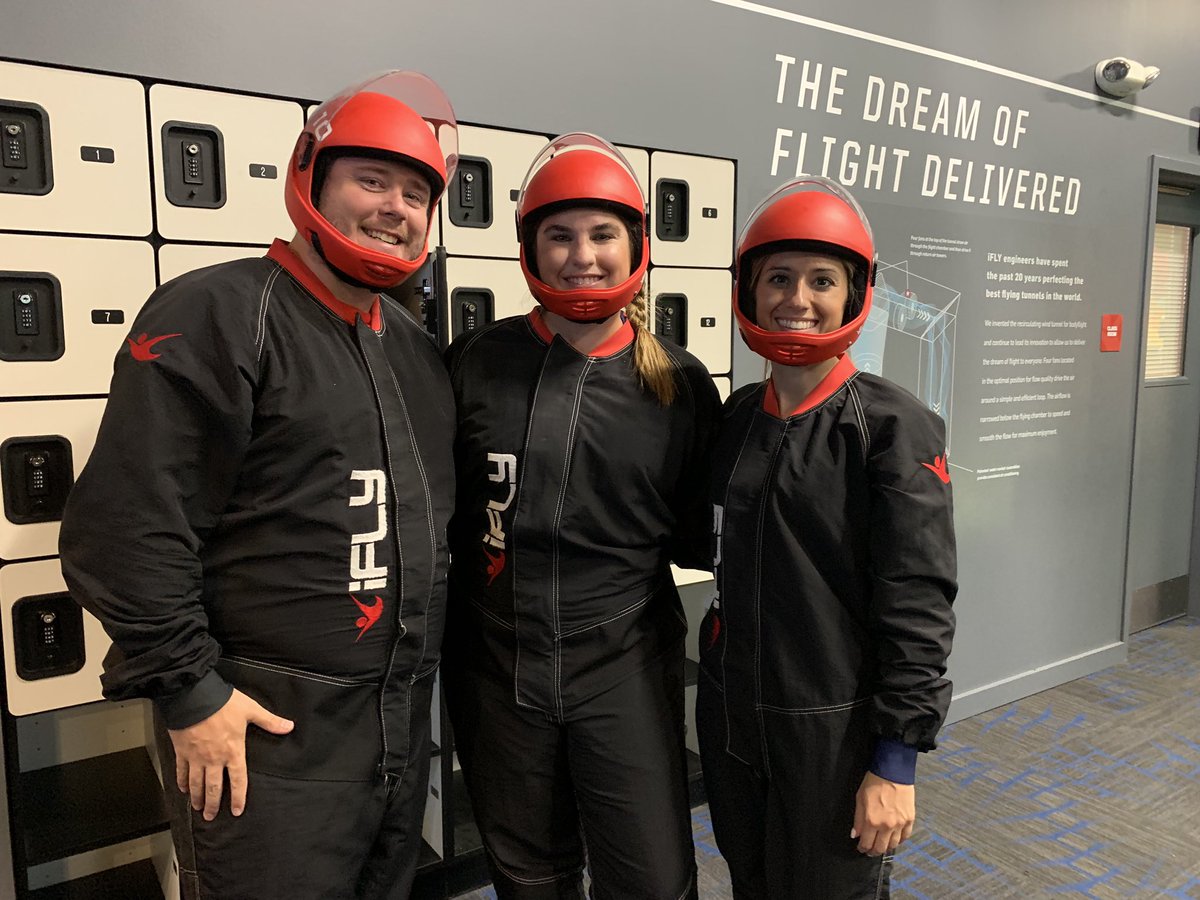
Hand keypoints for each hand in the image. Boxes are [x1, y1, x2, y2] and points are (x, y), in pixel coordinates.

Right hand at [168, 688, 293, 820]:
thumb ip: (269, 721)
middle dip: (213, 804)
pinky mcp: (181, 751)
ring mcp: (196, 757)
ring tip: (198, 808)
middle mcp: (214, 759)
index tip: (237, 811)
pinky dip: (181, 781)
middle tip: (211, 816)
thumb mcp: (251, 710)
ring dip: (197, 797)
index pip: (238, 780)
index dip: (239, 797)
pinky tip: (182, 789)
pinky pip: (181, 771)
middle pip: (214, 787)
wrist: (194, 696)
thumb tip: (289, 727)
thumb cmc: (224, 703)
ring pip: (196, 783)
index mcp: (233, 751)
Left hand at [850, 771, 914, 855]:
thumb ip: (858, 820)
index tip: (861, 848)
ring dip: (886, 847)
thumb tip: (856, 834)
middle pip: (881, 848)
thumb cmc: (874, 782)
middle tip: (870, 850)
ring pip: (893, 845)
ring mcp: (900, 824)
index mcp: (872, 821)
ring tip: (882, 844)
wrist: (892, 772)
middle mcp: (887, 825)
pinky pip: (905, 836)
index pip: (867, 843)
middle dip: (874, 851)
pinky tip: (894, 838)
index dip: (863, 848)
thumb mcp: (860, 799)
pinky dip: (899, 840)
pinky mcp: (909, 819)